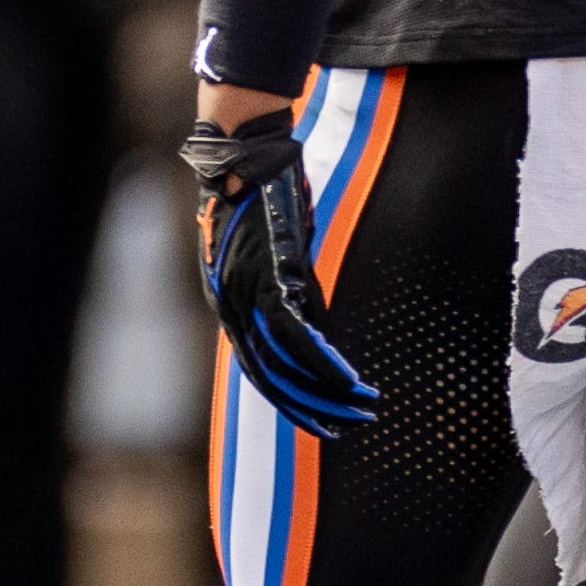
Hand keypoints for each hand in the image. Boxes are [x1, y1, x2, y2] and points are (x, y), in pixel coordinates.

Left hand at [184, 109, 376, 438]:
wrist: (241, 155)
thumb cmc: (257, 198)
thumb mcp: (266, 253)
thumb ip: (284, 289)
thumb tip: (312, 320)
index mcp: (226, 304)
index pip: (257, 369)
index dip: (288, 399)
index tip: (320, 421)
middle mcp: (229, 306)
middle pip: (268, 377)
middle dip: (308, 408)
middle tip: (344, 429)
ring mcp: (244, 293)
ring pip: (282, 363)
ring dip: (323, 391)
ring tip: (359, 408)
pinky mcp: (266, 276)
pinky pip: (294, 333)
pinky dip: (322, 360)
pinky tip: (348, 380)